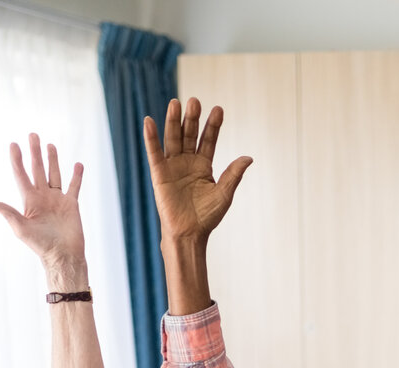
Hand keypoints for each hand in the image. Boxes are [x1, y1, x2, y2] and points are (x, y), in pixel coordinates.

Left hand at [0, 135, 86, 275]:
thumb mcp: (20, 228)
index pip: (21, 175)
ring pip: (54, 174)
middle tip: (33, 135)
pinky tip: (78, 165)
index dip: (17, 160)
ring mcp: (57, 200)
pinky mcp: (72, 205)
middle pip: (37, 169)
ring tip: (50, 145)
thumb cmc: (40, 245)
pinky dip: (76, 176)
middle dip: (34, 153)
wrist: (63, 256)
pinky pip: (74, 187)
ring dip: (52, 160)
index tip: (13, 144)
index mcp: (29, 200)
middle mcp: (42, 197)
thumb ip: (7, 212)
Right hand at [142, 97, 251, 245]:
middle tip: (195, 101)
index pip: (208, 140)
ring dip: (173, 121)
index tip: (218, 109)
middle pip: (190, 134)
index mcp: (203, 165)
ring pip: (173, 139)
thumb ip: (234, 174)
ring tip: (176, 103)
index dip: (213, 125)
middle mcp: (187, 162)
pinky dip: (151, 138)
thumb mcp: (224, 194)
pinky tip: (150, 122)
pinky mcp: (159, 174)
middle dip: (192, 118)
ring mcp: (173, 166)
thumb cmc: (207, 217)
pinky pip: (154, 153)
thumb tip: (249, 157)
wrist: (189, 234)